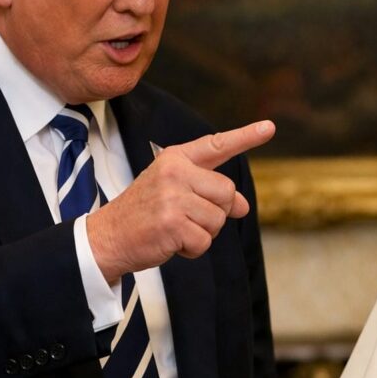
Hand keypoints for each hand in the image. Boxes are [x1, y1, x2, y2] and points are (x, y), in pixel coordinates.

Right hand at [87, 120, 274, 281]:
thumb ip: (210, 193)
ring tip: (175, 230)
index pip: (216, 145)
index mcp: (176, 159)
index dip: (246, 137)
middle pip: (227, 192)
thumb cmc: (145, 214)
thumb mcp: (176, 195)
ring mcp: (172, 196)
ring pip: (219, 219)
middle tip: (187, 219)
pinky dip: (193, 250)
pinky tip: (171, 243)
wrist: (107, 237)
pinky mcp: (171, 223)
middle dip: (216, 213)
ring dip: (203, 233)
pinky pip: (204, 241)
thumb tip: (243, 206)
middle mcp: (175, 172)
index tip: (269, 127)